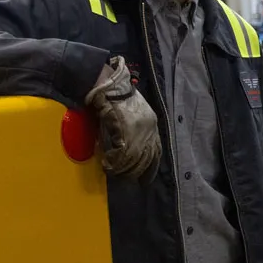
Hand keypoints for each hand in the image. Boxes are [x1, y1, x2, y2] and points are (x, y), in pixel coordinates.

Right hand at [85, 56, 160, 180]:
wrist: (105, 82)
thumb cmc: (114, 97)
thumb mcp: (129, 114)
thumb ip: (131, 131)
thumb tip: (125, 151)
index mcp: (151, 124)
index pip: (156, 152)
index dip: (150, 168)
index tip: (144, 179)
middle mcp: (149, 128)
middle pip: (146, 159)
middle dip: (135, 172)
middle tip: (124, 178)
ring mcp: (138, 129)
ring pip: (134, 159)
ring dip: (122, 169)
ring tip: (112, 172)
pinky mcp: (125, 129)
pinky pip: (122, 154)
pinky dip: (113, 163)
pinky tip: (107, 165)